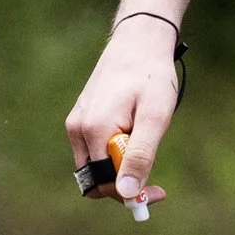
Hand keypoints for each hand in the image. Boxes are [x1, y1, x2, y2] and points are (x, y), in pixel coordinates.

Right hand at [66, 15, 180, 205]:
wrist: (138, 41)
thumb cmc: (151, 76)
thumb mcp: (156, 116)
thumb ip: (141, 155)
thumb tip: (126, 193)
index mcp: (93, 130)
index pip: (106, 183)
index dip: (131, 194)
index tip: (158, 192)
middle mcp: (77, 129)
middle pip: (96, 179)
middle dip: (124, 185)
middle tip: (155, 182)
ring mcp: (76, 123)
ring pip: (95, 167)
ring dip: (121, 168)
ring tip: (146, 144)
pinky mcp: (80, 119)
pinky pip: (94, 151)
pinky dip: (114, 154)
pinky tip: (134, 134)